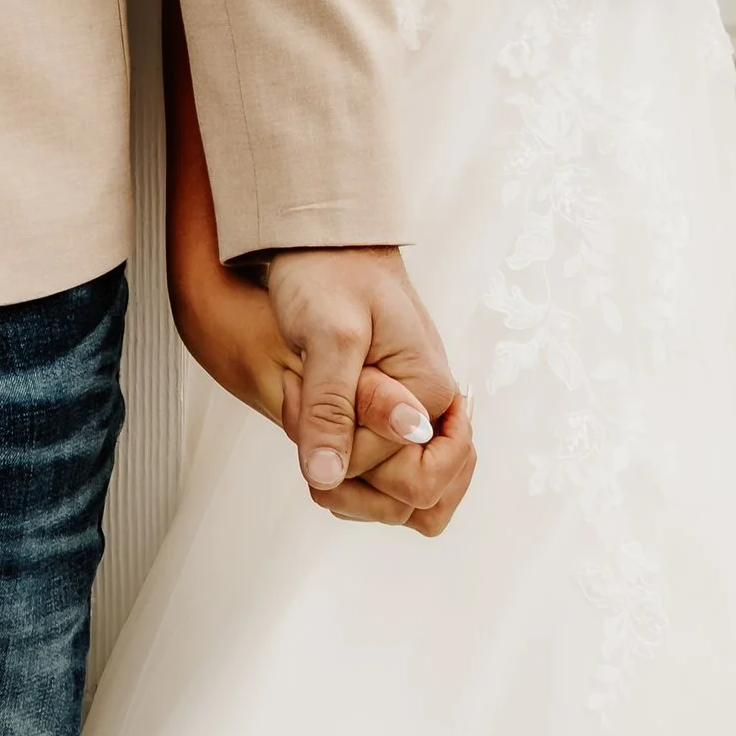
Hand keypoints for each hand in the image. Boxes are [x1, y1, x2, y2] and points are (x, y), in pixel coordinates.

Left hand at [172, 241, 474, 536]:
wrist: (323, 237)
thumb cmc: (327, 273)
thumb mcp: (325, 336)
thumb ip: (331, 409)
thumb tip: (328, 479)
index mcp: (430, 393)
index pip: (413, 482)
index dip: (358, 466)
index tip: (321, 417)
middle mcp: (430, 410)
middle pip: (408, 497)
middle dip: (350, 476)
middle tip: (305, 410)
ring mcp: (411, 412)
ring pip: (398, 495)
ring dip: (348, 482)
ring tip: (308, 426)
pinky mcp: (388, 411)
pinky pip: (382, 472)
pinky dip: (347, 469)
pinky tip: (314, 432)